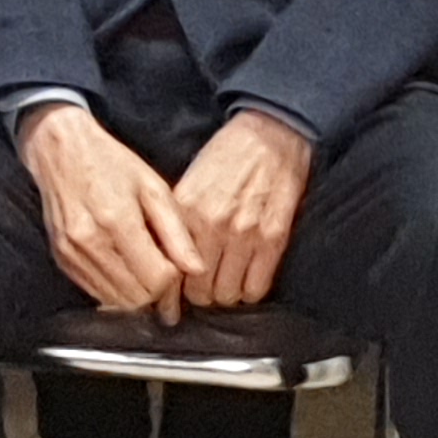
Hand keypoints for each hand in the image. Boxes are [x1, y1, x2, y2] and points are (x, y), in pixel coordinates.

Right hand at [16, 101, 204, 321]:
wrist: (60, 149)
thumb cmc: (111, 163)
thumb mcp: (153, 188)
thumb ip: (176, 232)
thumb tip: (198, 270)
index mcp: (118, 220)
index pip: (157, 280)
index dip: (174, 280)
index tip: (178, 266)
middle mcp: (90, 241)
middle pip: (137, 297)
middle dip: (158, 291)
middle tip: (165, 272)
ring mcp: (72, 252)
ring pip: (117, 301)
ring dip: (137, 293)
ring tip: (144, 268)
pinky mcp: (61, 258)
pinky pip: (97, 293)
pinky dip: (116, 288)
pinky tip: (123, 266)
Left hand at [169, 109, 314, 309]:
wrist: (270, 136)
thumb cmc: (226, 156)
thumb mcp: (188, 181)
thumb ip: (176, 219)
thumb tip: (163, 257)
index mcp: (186, 209)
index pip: (170, 268)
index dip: (167, 291)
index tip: (167, 302)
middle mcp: (213, 225)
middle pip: (198, 290)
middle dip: (196, 296)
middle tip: (198, 290)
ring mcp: (245, 234)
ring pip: (226, 295)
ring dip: (222, 295)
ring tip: (221, 284)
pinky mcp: (274, 239)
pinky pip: (256, 288)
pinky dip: (248, 291)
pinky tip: (243, 279)